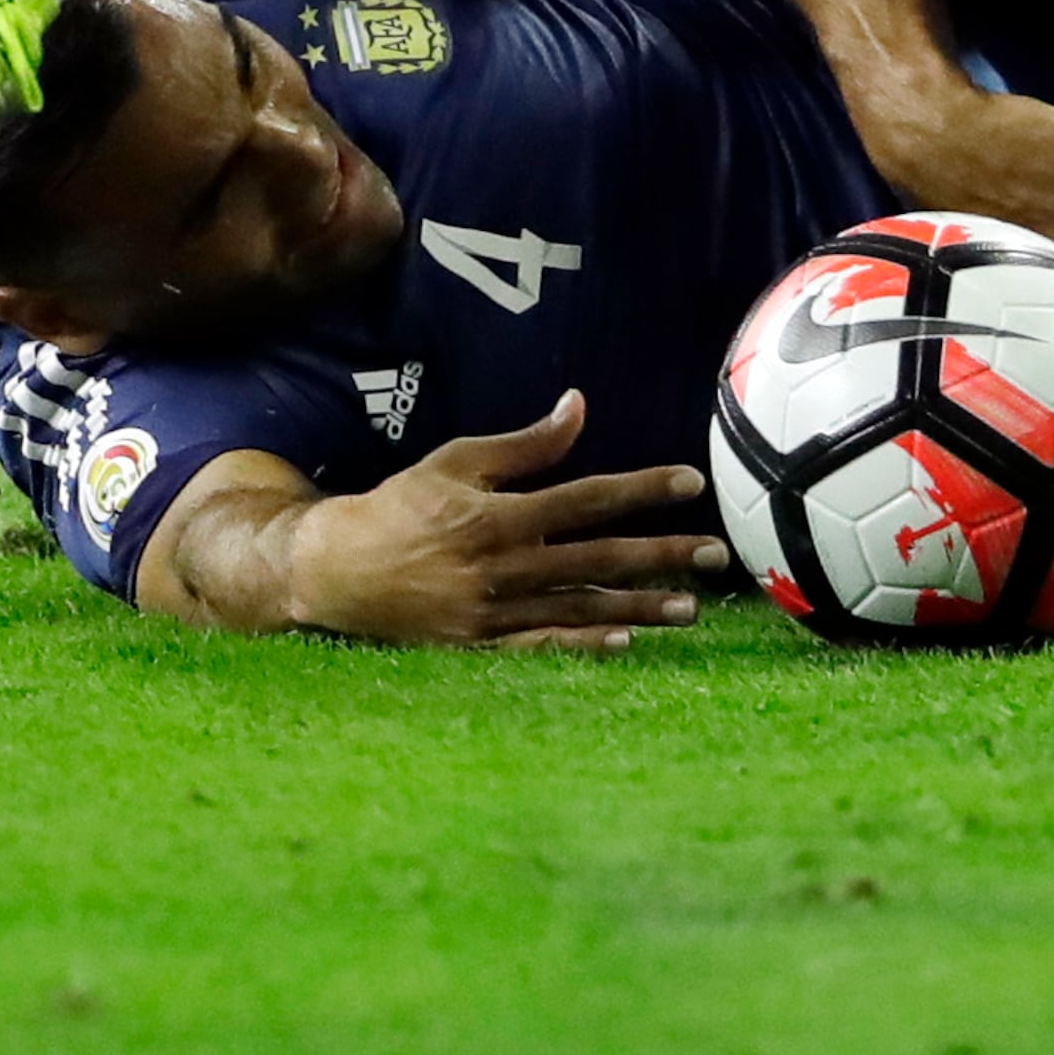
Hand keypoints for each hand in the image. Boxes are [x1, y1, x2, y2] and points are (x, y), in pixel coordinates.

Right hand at [278, 395, 723, 651]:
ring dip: (640, 607)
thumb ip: (524, 444)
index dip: (643, 488)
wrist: (337, 571)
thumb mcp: (457, 461)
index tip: (692, 482)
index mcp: (501, 515)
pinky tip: (626, 643)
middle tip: (716, 555)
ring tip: (692, 608)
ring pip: (581, 608)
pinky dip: (585, 645)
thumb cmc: (400, 506)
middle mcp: (504, 566)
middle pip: (599, 558)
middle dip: (662, 555)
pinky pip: (542, 648)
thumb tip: (578, 406)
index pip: (588, 498)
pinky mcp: (479, 648)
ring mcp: (493, 613)